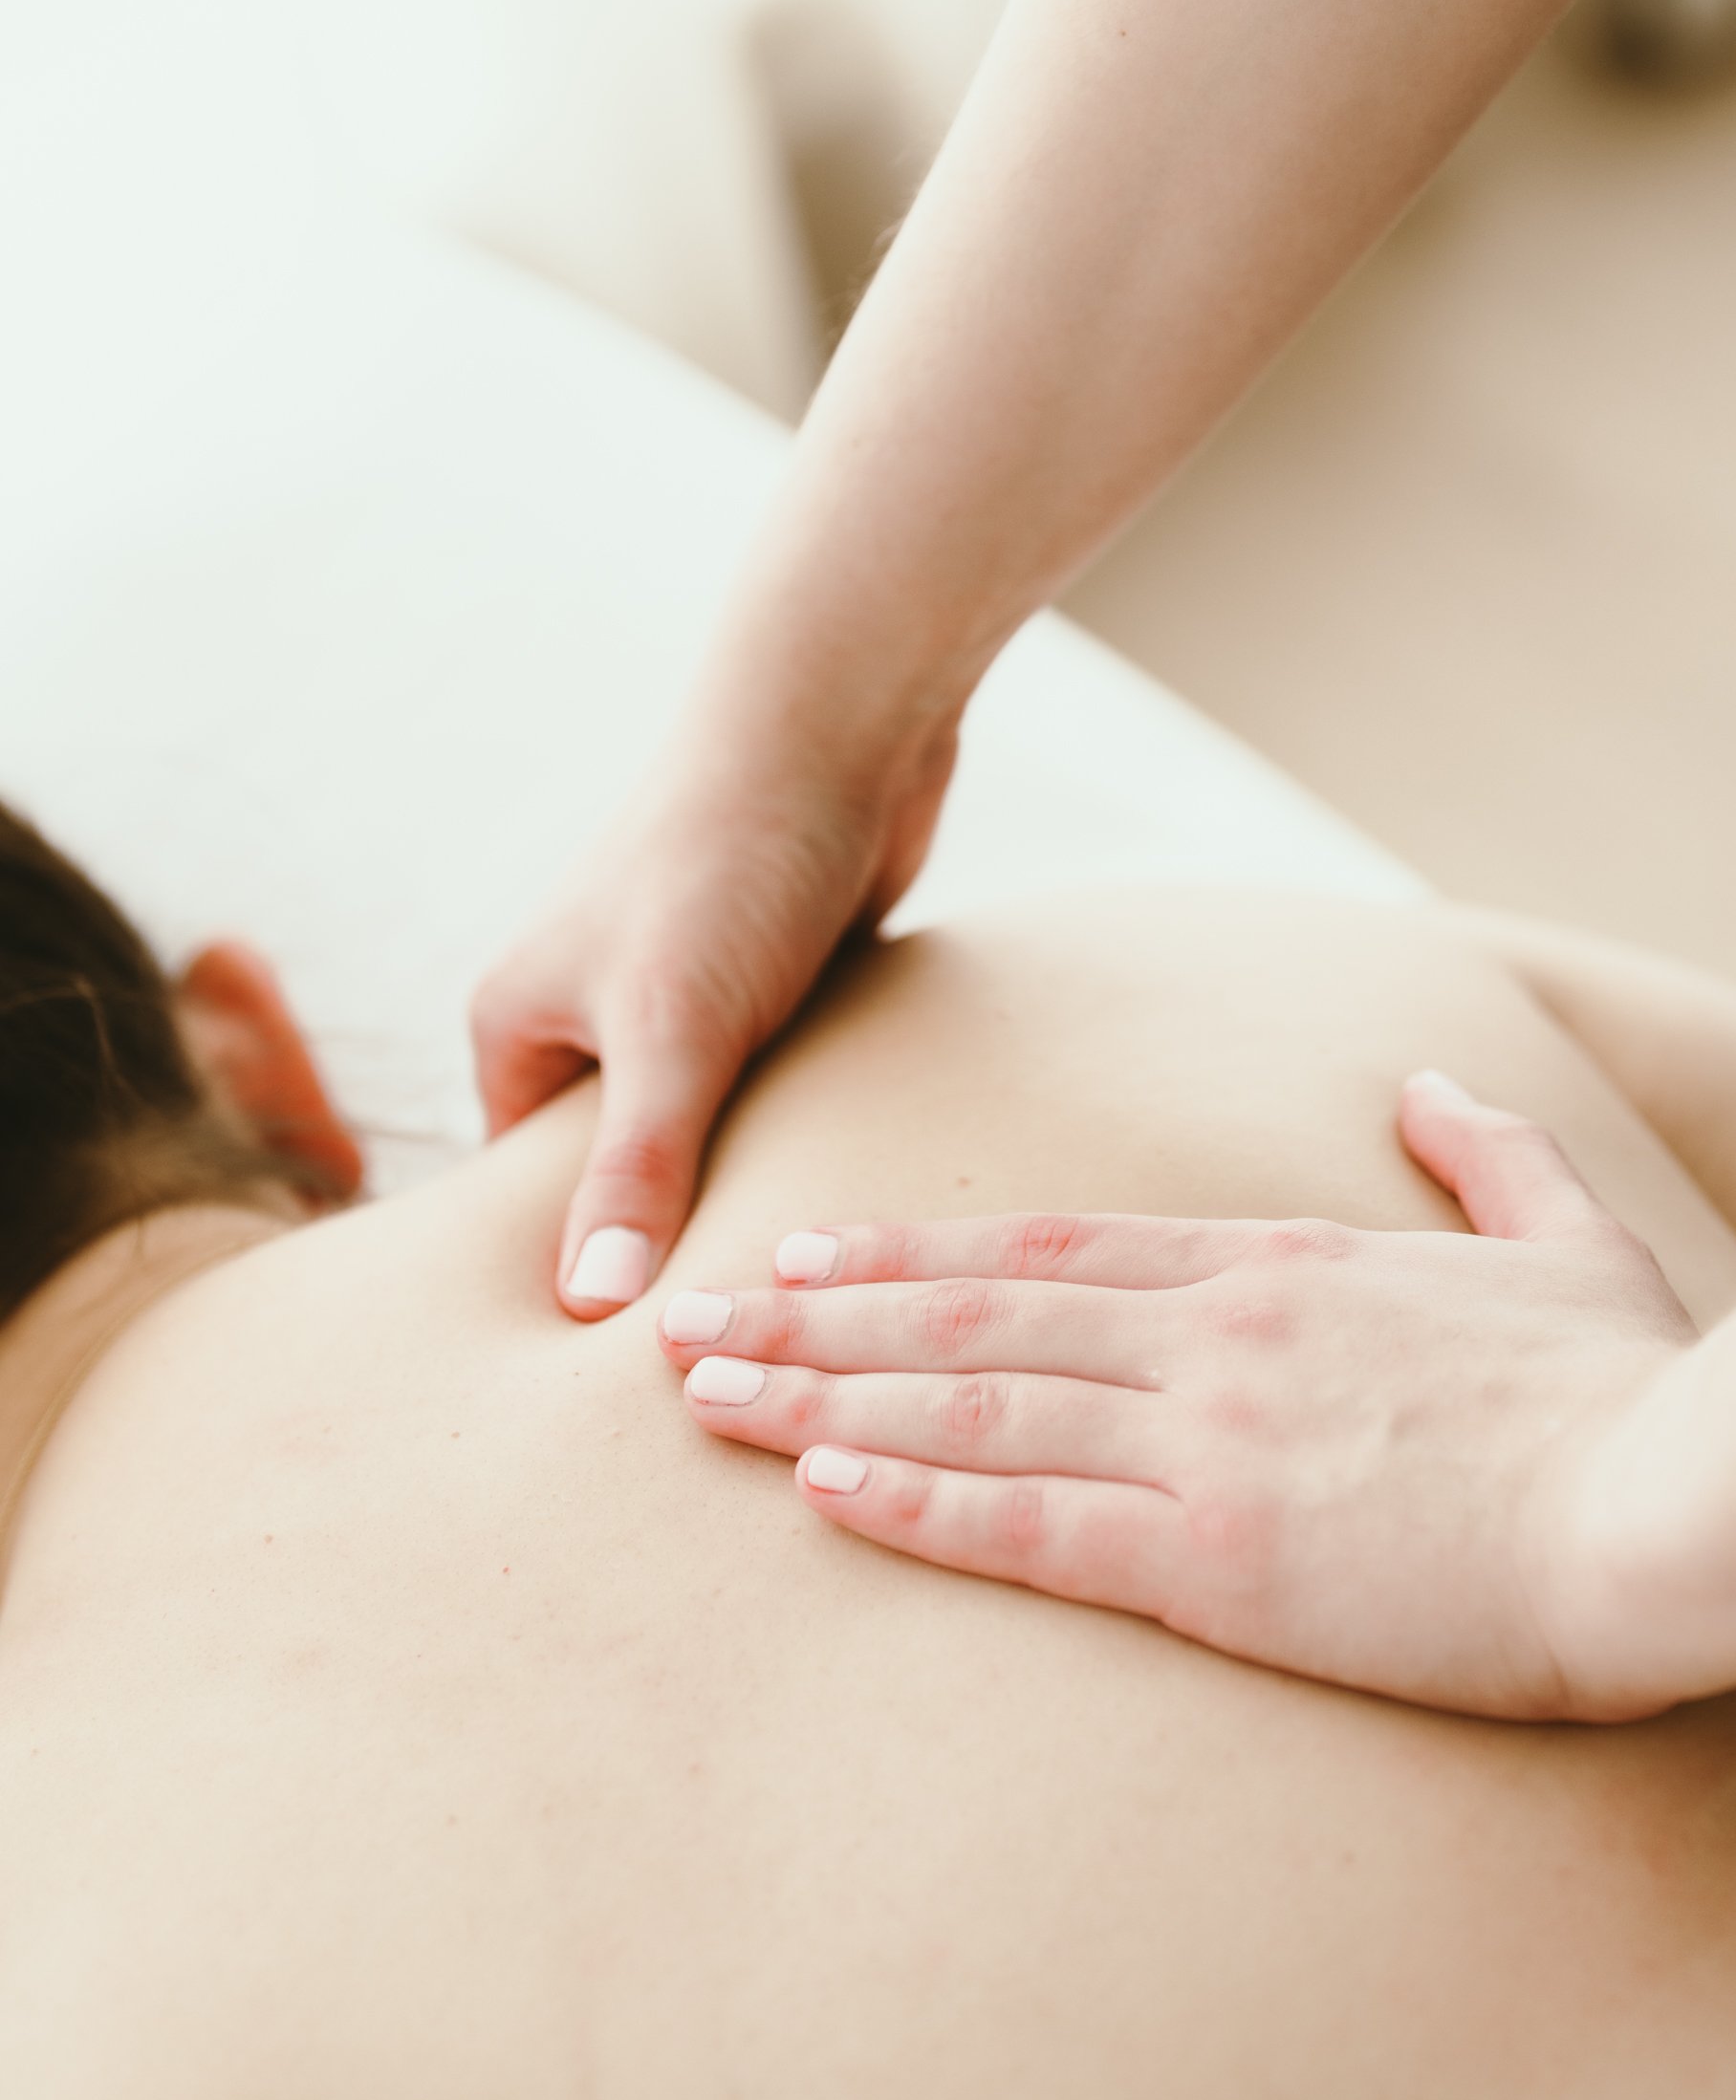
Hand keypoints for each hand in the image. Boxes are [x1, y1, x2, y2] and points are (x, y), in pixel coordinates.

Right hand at [473, 708, 958, 1314]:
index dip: (575, 1280)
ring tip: (795, 1287)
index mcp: (521, 1028)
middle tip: (732, 1344)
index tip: (624, 1376)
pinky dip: (803, 1132)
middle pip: (621, 1176)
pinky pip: (778, 1095)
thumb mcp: (673, 1031)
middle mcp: (589, 1017)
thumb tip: (585, 1313)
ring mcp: (684, 1002)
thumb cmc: (731, 860)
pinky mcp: (773, 989)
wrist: (841, 723)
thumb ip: (636, 1170)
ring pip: (710, 1136)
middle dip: (671, 1242)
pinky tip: (849, 1195)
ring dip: (747, 1186)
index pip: (523, 1199)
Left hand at [656, 1071, 1698, 1719]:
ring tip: (705, 1396)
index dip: (917, 1251)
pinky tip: (821, 1486)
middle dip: (816, 1316)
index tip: (812, 1252)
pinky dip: (916, 1500)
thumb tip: (1436, 1086)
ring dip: (821, 1396)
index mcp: (1281, 1266)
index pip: (1055, 1248)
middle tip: (688, 1320)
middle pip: (972, 1313)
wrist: (1677, 1501)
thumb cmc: (1636, 1389)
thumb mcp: (1569, 1239)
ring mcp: (1207, 1442)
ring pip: (970, 1402)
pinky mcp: (1220, 1560)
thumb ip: (1490, 1152)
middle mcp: (1214, 1337)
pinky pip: (1033, 1523)